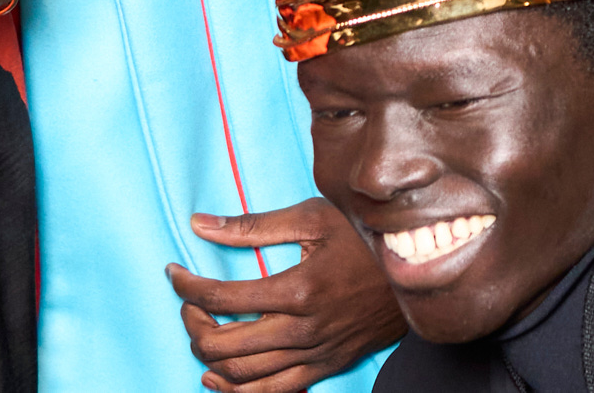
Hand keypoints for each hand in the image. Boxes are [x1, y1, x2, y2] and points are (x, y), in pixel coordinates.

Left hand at [165, 197, 405, 390]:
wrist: (418, 271)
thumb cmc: (366, 237)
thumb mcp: (313, 218)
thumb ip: (253, 226)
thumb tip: (200, 225)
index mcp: (298, 289)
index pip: (220, 298)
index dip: (187, 286)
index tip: (175, 273)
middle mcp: (302, 329)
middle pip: (221, 342)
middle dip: (191, 322)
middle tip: (188, 303)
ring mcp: (313, 354)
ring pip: (239, 374)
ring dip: (207, 355)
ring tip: (201, 329)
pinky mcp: (323, 368)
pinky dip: (234, 391)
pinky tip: (217, 375)